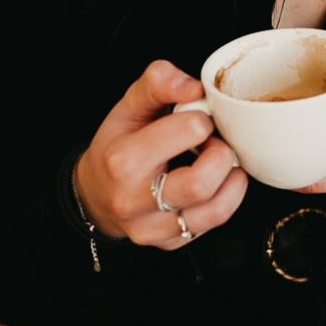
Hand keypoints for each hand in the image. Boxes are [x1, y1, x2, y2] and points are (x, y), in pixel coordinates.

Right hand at [74, 61, 249, 248]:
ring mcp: (152, 228)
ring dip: (230, 179)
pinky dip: (225, 199)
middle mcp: (135, 199)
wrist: (95, 195)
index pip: (190, 130)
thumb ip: (158, 82)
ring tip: (220, 163)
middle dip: (222, 154)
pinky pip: (213, 224)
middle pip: (201, 183)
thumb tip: (195, 87)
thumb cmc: (116, 147)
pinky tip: (216, 183)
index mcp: (124, 160)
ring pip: (215, 210)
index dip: (202, 118)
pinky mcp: (169, 243)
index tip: (197, 119)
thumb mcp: (128, 106)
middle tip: (216, 143)